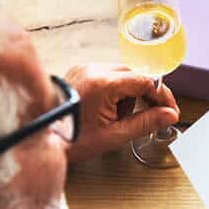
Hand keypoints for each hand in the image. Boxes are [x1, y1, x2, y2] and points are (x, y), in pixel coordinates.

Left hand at [63, 64, 179, 162]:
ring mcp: (85, 69)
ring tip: (119, 118)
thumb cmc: (71, 140)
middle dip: (147, 96)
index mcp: (104, 84)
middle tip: (151, 117)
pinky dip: (115, 91)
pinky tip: (108, 110)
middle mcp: (94, 69)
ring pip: (123, 75)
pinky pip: (107, 76)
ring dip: (130, 94)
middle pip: (136, 75)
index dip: (163, 97)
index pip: (147, 81)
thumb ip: (145, 123)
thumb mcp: (114, 136)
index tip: (170, 112)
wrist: (38, 137)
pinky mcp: (79, 73)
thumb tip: (169, 115)